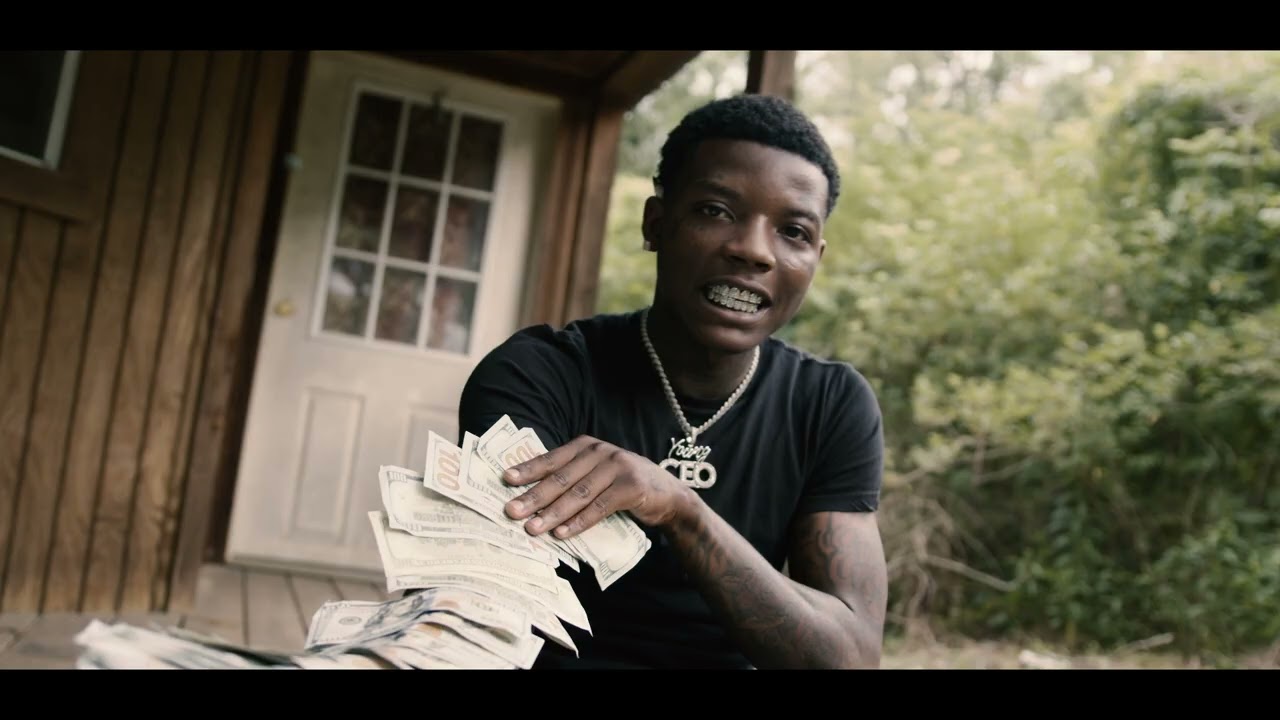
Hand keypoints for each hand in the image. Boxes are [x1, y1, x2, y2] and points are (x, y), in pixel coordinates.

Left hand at [502, 435, 690, 538]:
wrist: (668, 495)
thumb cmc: (622, 485)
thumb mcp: (596, 474)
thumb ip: (571, 477)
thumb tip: (530, 495)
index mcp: (586, 446)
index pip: (551, 459)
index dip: (528, 469)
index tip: (506, 480)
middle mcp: (600, 452)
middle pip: (561, 478)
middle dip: (534, 496)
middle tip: (511, 511)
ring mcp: (617, 467)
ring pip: (578, 494)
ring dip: (552, 513)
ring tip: (533, 528)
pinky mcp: (631, 487)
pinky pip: (599, 507)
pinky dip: (579, 522)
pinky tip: (562, 533)